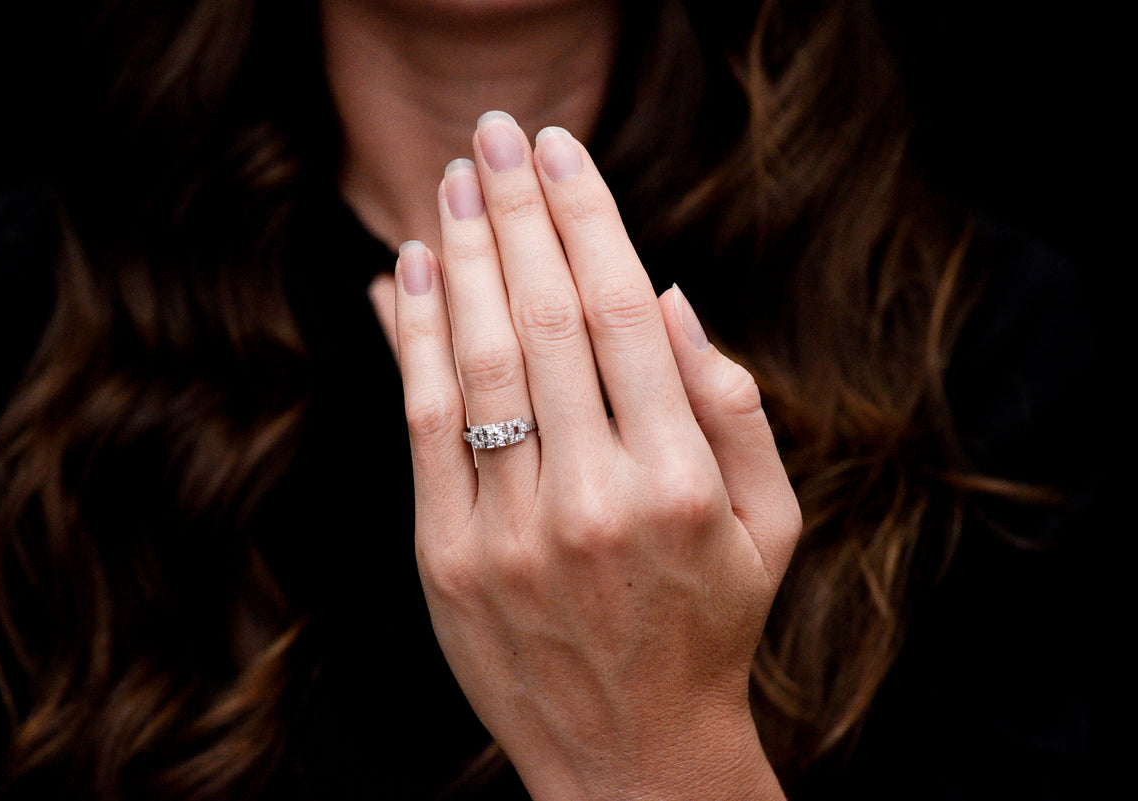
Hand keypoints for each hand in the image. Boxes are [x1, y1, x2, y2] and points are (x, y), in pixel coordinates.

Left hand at [393, 111, 799, 799]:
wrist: (631, 757)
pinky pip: (423, 426)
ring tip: (449, 185)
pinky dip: (411, 341)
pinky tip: (408, 276)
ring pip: (474, 363)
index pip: (620, 315)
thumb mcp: (768, 524)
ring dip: (460, 260)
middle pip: (541, 320)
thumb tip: (665, 294)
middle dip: (515, 212)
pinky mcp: (448, 561)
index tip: (561, 153)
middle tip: (494, 137)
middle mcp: (594, 500)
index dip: (586, 220)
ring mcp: (511, 533)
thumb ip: (731, 407)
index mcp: (680, 482)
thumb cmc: (709, 627)